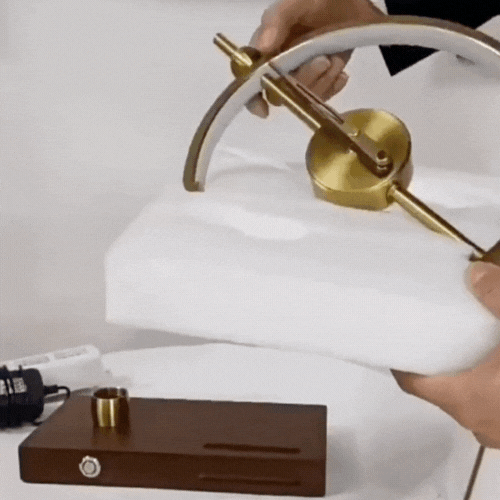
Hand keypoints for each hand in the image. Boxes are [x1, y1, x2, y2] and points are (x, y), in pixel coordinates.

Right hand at [247, 0, 384, 117]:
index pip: (249, 79)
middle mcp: (278, 67)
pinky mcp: (319, 82)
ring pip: (301, 98)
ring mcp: (299, 76)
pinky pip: (320, 98)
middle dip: (303, 80)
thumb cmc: (319, 0)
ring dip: (322, 81)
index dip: (252, 98)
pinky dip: (332, 87)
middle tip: (324, 60)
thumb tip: (262, 48)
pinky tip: (342, 73)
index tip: (264, 110)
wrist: (350, 3)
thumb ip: (277, 20)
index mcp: (264, 49)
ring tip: (335, 58)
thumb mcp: (296, 3)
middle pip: (280, 92)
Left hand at [392, 261, 499, 447]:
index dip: (402, 364)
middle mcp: (477, 422)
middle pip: (443, 393)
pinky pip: (499, 409)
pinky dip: (496, 389)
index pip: (413, 385)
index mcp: (465, 399)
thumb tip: (474, 273)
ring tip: (474, 346)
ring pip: (474, 403)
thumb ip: (498, 298)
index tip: (398, 341)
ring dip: (471, 377)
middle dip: (441, 364)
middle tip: (439, 332)